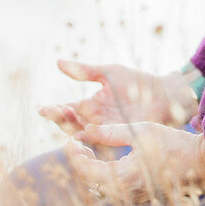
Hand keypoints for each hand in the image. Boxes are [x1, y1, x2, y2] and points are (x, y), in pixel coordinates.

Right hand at [39, 60, 198, 134]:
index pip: (67, 109)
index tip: (42, 110)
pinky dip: (88, 141)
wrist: (162, 94)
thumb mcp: (107, 73)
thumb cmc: (136, 82)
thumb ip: (84, 71)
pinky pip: (99, 143)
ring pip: (81, 134)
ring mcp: (105, 131)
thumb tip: (57, 62)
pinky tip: (81, 136)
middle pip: (70, 124)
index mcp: (90, 105)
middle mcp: (94, 121)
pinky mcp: (116, 138)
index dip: (54, 110)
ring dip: (71, 128)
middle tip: (54, 112)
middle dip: (59, 119)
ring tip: (67, 119)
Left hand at [66, 123, 204, 203]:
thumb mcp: (139, 131)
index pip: (85, 170)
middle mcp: (124, 193)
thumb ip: (111, 132)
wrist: (199, 162)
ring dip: (91, 168)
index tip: (70, 139)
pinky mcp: (139, 196)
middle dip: (80, 161)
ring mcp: (132, 198)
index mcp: (122, 178)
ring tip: (88, 149)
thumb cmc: (171, 143)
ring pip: (100, 186)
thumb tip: (88, 129)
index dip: (73, 154)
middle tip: (76, 143)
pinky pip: (113, 188)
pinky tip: (105, 159)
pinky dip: (104, 174)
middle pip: (90, 181)